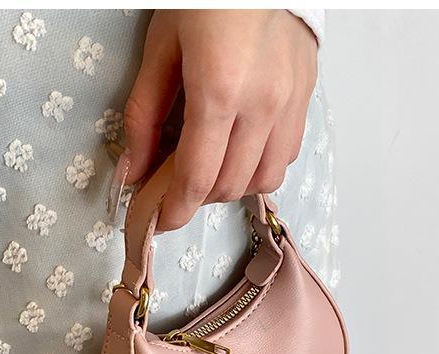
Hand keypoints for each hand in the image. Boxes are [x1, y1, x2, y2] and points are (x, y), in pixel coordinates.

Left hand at [121, 10, 317, 229]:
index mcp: (219, 91)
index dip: (174, 210)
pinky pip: (285, 155)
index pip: (198, 178)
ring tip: (209, 166)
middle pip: (229, 186)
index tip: (157, 221)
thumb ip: (145, 114)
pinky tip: (239, 148)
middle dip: (198, 197)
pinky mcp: (306, 97)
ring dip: (231, 185)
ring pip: (263, 179)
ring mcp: (289, 103)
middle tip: (174, 186)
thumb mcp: (161, 47)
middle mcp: (261, 105)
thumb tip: (132, 169)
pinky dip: (259, 165)